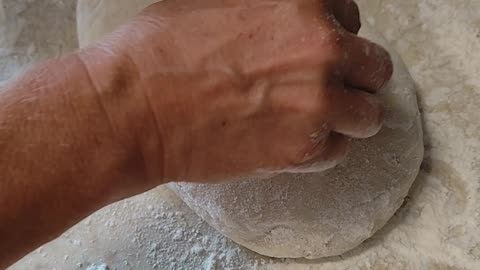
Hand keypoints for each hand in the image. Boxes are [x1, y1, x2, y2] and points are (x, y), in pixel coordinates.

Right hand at [82, 0, 392, 182]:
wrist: (134, 108)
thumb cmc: (162, 51)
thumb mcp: (217, 0)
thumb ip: (272, 8)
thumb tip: (292, 17)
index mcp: (303, 2)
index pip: (351, 17)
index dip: (334, 36)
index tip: (319, 53)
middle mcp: (323, 48)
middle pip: (373, 68)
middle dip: (352, 78)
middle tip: (324, 89)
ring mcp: (318, 101)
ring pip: (367, 115)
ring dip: (346, 117)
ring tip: (312, 121)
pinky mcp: (303, 148)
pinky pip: (339, 151)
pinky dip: (321, 148)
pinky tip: (290, 142)